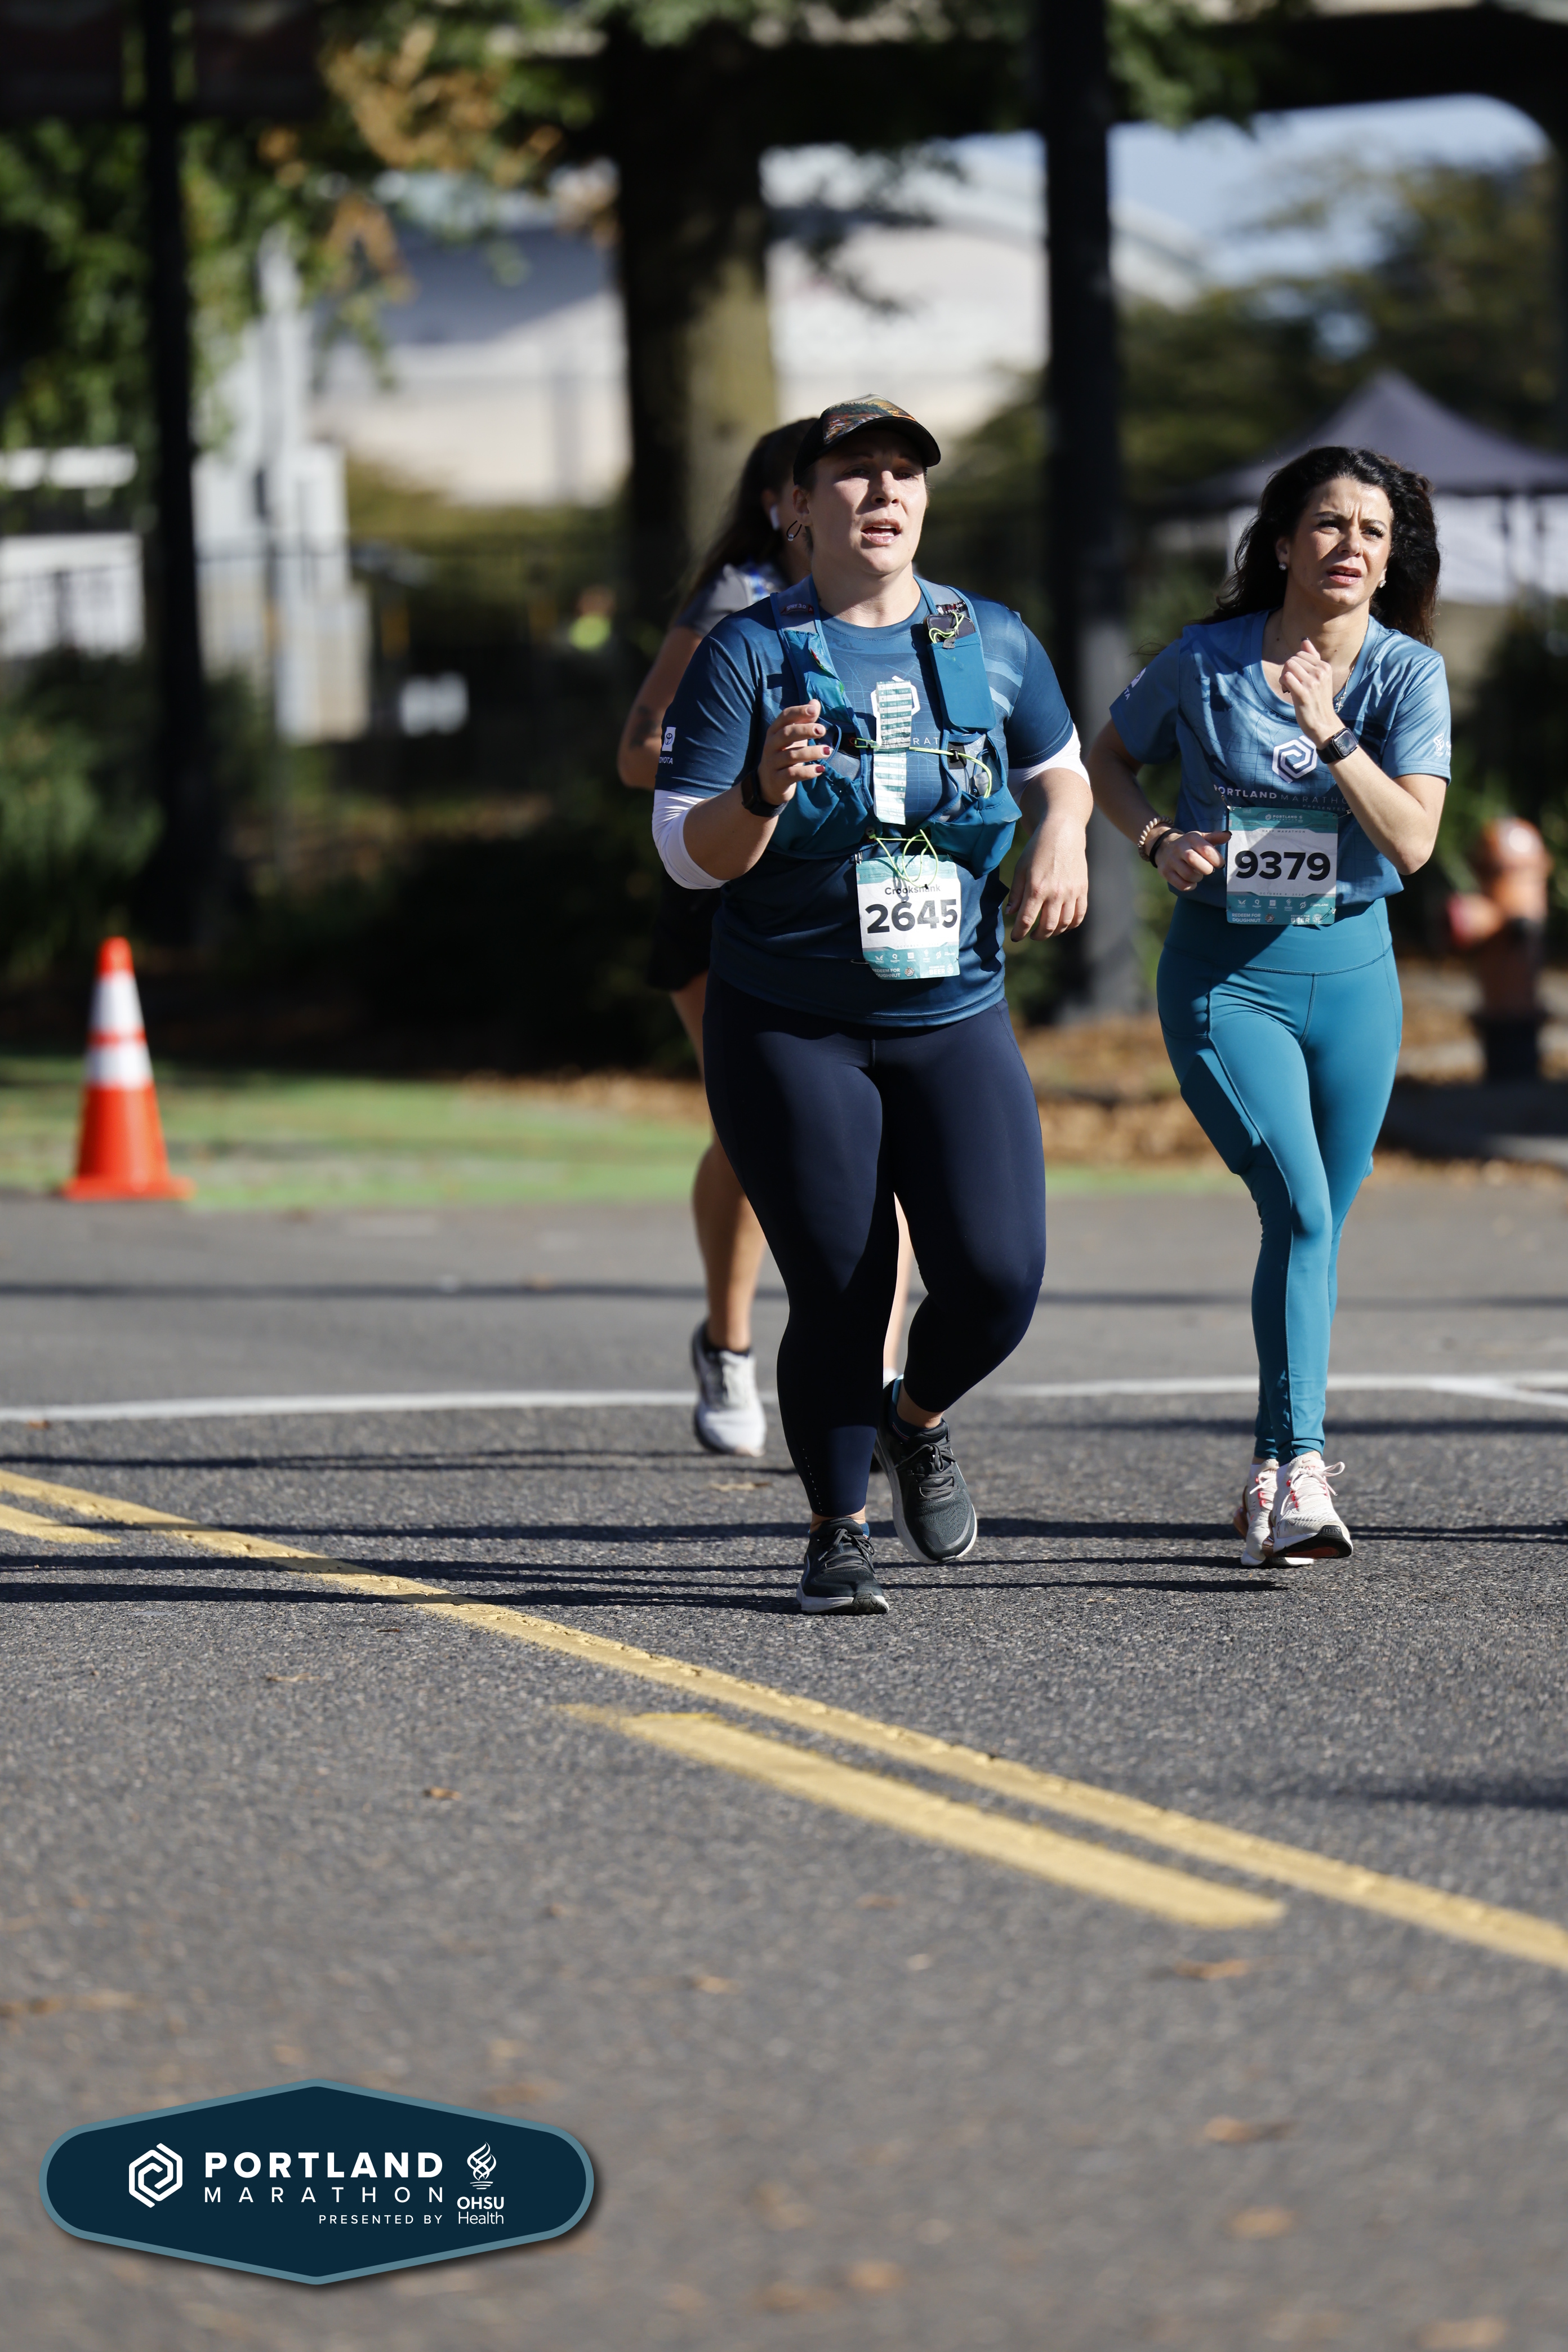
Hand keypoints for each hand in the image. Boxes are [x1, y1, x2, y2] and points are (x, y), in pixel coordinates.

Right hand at [754, 700, 827, 807]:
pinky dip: (807, 772)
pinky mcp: (777, 779)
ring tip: (827, 751)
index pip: (784, 716)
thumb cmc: (784, 755)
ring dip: (811, 752)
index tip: (814, 710)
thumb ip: (804, 720)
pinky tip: (820, 769)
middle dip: (805, 730)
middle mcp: (771, 745)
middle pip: (786, 734)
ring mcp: (772, 763)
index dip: (798, 712)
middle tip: (822, 730)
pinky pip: (792, 774)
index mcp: (774, 731)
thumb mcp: (793, 738)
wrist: (768, 784)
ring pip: (791, 755)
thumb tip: (815, 702)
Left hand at [1006, 820, 1088, 939]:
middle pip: (1047, 927)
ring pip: (1064, 924)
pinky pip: (1079, 915)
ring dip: (1053, 932)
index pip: (1026, 920)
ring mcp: (1072, 892)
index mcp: (1037, 888)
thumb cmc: (1038, 849)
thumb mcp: (1021, 868)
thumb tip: (1010, 913)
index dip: (1019, 932)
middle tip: (1031, 935)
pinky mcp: (1083, 889)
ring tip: (1046, 930)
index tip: (1015, 937)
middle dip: (1037, 936)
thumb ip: (1016, 893)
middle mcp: (1056, 893)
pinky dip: (1071, 925)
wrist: (1063, 832)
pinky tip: (1062, 924)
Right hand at [1153, 829, 1228, 891]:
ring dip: (1197, 878)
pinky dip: (1189, 886)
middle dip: (1206, 869)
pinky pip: (1180, 884)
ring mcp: (1171, 860)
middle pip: (1194, 860)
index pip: (1206, 849)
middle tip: (1209, 870)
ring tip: (1198, 875)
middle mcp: (1179, 848)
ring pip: (1187, 874)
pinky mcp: (1165, 872)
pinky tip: (1191, 882)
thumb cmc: (1187, 844)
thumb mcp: (1199, 837)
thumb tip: (1227, 836)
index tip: (1220, 864)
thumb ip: (1214, 837)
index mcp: (1191, 838)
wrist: (1163, 846)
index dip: (1216, 859)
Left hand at [1276, 638, 1339, 746]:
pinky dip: (1283, 682)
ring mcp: (1312, 683)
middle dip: (1287, 668)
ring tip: (1288, 686)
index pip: (1301, 653)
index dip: (1294, 663)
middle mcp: (1320, 673)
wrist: (1323, 723)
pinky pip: (1287, 677)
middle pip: (1293, 659)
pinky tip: (1287, 690)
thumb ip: (1312, 658)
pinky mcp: (1303, 693)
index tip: (1296, 675)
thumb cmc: (1318, 700)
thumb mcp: (1319, 677)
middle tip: (1290, 681)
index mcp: (1325, 667)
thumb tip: (1304, 641)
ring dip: (1284, 675)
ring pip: (1289, 666)